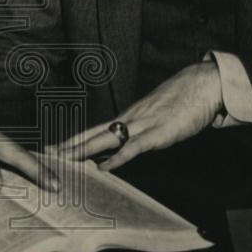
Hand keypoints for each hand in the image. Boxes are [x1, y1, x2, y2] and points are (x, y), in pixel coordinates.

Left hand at [55, 61, 222, 170]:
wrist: (203, 84)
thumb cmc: (184, 99)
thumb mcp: (158, 115)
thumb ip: (144, 128)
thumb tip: (132, 140)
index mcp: (130, 116)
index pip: (95, 129)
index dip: (75, 138)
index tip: (56, 147)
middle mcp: (131, 119)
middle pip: (94, 134)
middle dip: (70, 145)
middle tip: (48, 153)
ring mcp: (143, 125)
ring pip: (106, 139)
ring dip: (83, 150)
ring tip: (64, 159)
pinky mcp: (158, 133)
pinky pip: (133, 147)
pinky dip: (117, 158)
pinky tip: (103, 167)